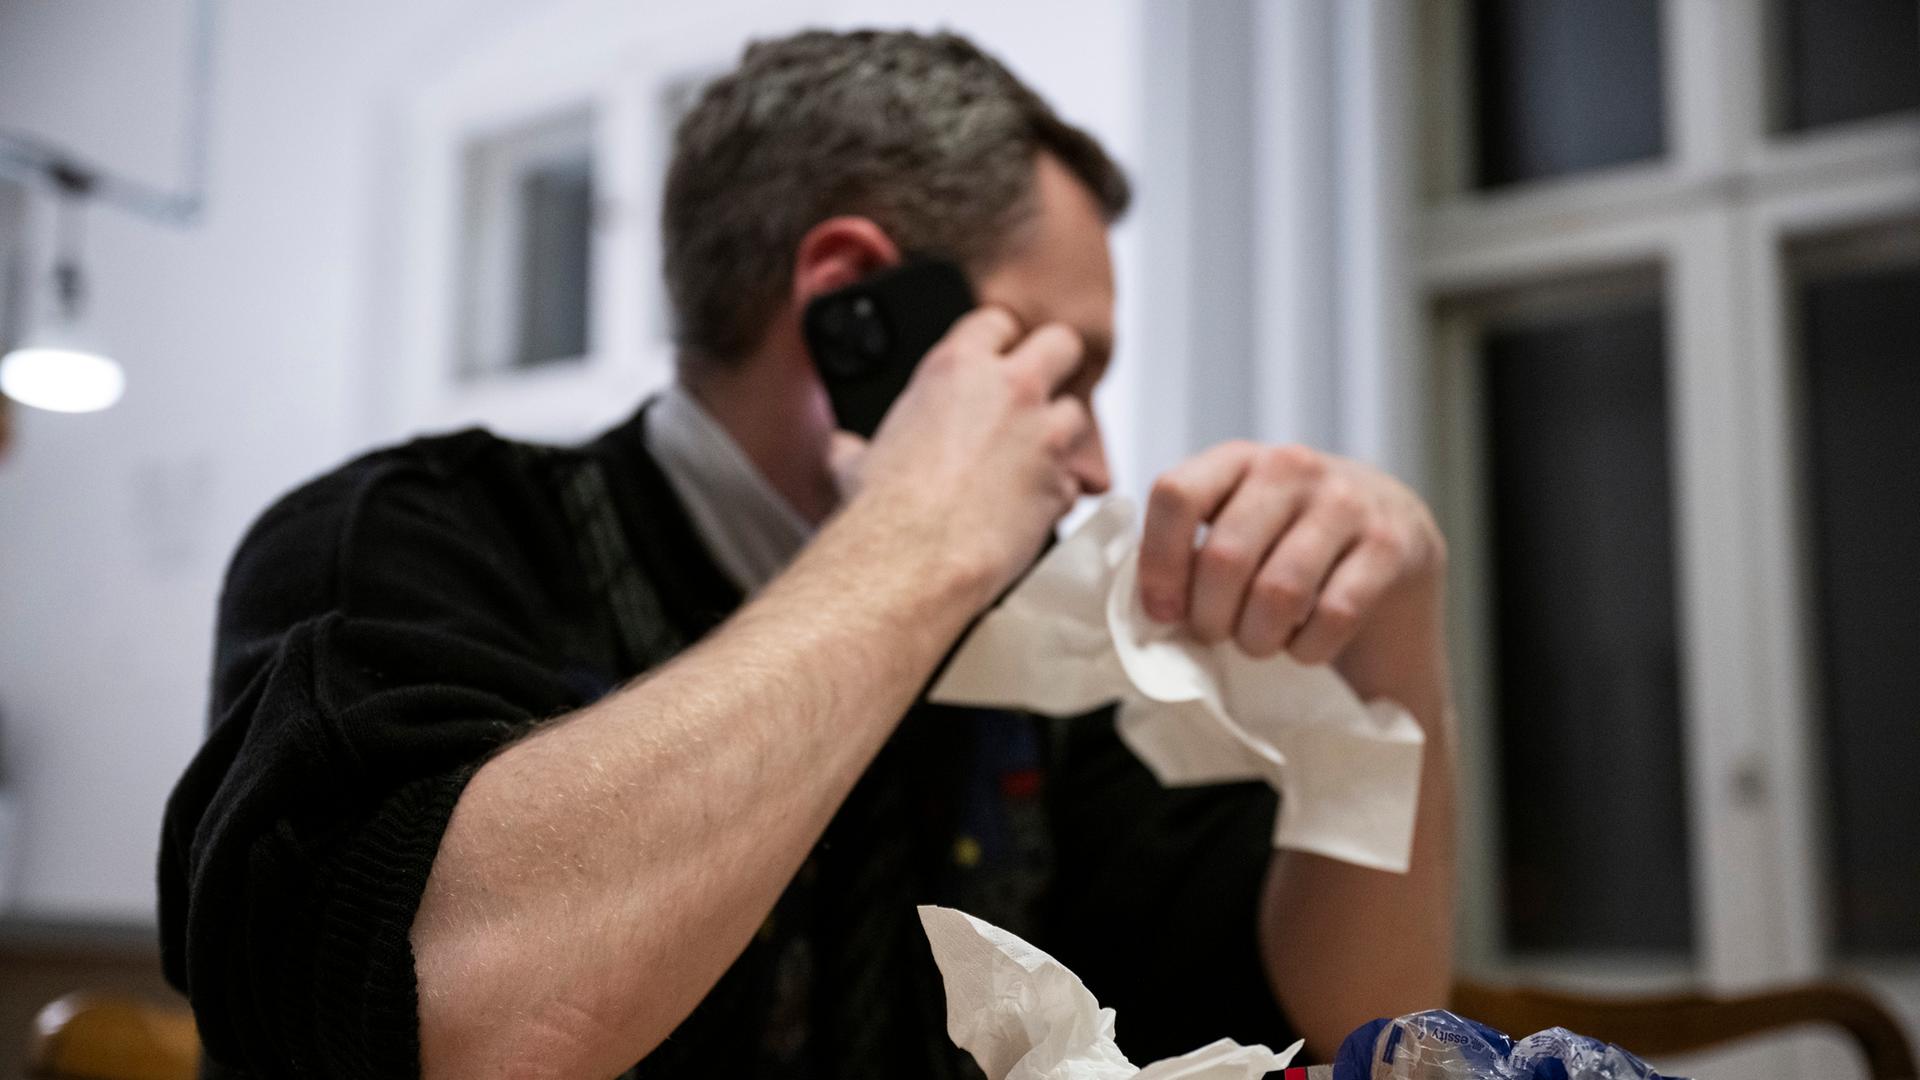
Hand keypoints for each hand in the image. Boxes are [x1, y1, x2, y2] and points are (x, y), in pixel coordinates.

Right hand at [838, 307, 1100, 607]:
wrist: (912, 561)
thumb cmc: (882, 510)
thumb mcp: (855, 461)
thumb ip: (859, 444)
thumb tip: (844, 450)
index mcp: (956, 367)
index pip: (996, 321)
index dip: (999, 340)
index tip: (995, 359)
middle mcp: (1010, 390)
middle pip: (1061, 344)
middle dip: (1055, 365)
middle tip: (1038, 391)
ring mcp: (1043, 435)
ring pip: (1077, 414)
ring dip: (1060, 435)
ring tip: (1031, 461)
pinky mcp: (1061, 485)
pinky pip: (1072, 481)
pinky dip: (1055, 493)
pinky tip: (1029, 509)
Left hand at [1137, 442, 1443, 664]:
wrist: (1393, 544)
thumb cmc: (1289, 547)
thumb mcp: (1236, 527)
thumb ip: (1188, 550)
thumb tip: (1144, 610)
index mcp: (1236, 459)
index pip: (1176, 495)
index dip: (1159, 563)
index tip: (1162, 612)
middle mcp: (1292, 466)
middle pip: (1225, 556)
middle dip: (1211, 618)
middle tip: (1217, 635)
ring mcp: (1347, 501)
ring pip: (1278, 591)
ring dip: (1259, 638)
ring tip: (1259, 643)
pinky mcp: (1393, 544)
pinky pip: (1334, 614)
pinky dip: (1310, 648)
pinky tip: (1306, 646)